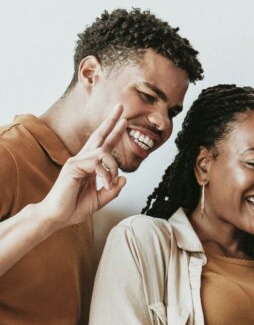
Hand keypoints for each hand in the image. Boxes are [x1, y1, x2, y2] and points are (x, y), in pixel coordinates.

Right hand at [37, 104, 127, 226]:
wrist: (57, 217)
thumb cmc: (74, 208)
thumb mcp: (100, 199)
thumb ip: (113, 189)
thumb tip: (125, 179)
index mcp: (89, 165)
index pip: (103, 144)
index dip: (114, 132)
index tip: (123, 120)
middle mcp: (82, 159)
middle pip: (99, 135)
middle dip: (112, 121)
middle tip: (122, 107)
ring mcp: (76, 162)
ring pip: (104, 153)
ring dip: (113, 168)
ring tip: (110, 184)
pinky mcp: (73, 167)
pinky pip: (97, 164)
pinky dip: (106, 175)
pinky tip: (104, 185)